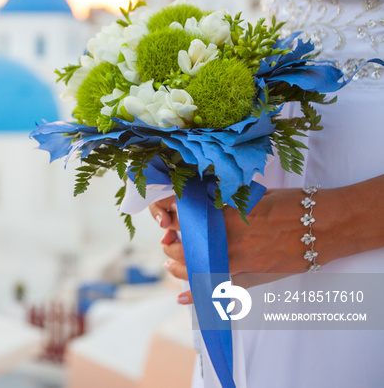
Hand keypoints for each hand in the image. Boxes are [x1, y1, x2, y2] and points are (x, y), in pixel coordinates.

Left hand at [149, 182, 383, 304]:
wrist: (324, 224)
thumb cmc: (292, 204)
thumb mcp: (254, 195)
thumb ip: (227, 201)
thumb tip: (203, 197)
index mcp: (228, 211)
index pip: (188, 214)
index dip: (173, 215)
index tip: (168, 215)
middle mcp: (229, 236)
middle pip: (187, 244)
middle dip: (172, 243)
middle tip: (168, 240)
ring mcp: (240, 258)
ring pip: (197, 267)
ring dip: (179, 267)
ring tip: (170, 265)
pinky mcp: (252, 274)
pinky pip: (220, 287)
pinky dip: (200, 294)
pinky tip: (185, 298)